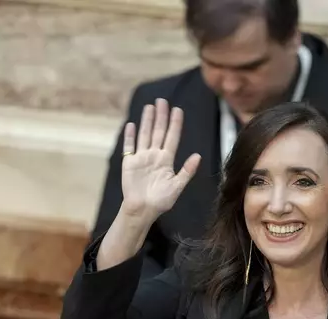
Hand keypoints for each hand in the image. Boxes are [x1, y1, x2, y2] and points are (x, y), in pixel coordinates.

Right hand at [120, 99, 200, 221]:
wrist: (143, 210)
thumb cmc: (161, 201)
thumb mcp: (177, 186)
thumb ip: (187, 171)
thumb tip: (197, 156)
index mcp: (167, 160)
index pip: (172, 138)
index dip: (175, 124)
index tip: (178, 110)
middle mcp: (155, 155)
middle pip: (158, 132)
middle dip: (161, 116)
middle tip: (162, 101)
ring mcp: (142, 158)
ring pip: (145, 135)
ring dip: (147, 121)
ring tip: (149, 107)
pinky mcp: (130, 162)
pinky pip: (130, 146)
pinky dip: (130, 136)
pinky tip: (132, 124)